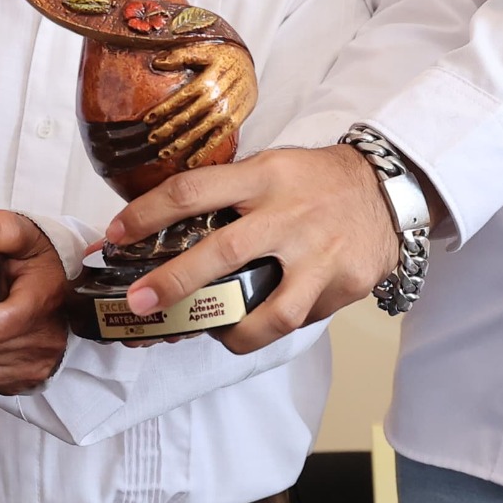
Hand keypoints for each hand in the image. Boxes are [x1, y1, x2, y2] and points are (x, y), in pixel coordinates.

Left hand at [101, 144, 401, 354]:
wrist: (389, 190)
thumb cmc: (315, 181)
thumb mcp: (270, 167)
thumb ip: (228, 192)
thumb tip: (164, 225)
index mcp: (262, 177)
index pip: (193, 190)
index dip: (148, 214)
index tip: (113, 235)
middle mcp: (288, 214)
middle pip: (222, 251)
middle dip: (173, 281)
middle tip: (138, 302)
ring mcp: (318, 255)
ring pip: (270, 308)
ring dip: (229, 330)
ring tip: (205, 335)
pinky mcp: (342, 285)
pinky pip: (298, 319)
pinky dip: (269, 329)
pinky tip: (251, 329)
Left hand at [141, 40, 254, 166]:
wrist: (252, 68)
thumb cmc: (225, 58)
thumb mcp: (204, 50)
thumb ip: (180, 55)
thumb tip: (157, 61)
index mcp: (207, 80)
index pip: (181, 97)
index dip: (164, 109)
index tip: (148, 119)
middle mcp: (217, 97)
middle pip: (188, 116)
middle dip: (168, 129)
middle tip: (151, 139)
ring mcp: (226, 112)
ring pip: (200, 130)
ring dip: (181, 143)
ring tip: (164, 153)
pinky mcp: (234, 122)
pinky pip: (216, 139)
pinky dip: (203, 152)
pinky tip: (189, 162)